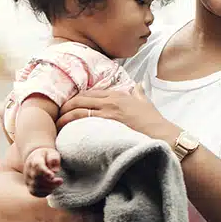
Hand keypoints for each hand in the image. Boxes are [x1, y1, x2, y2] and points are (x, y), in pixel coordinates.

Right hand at [23, 146, 62, 197]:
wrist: (35, 159)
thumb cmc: (47, 156)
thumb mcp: (52, 153)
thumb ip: (54, 159)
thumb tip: (55, 171)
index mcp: (34, 159)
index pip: (37, 166)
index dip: (44, 172)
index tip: (53, 175)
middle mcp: (28, 170)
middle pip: (37, 178)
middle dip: (50, 182)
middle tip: (61, 181)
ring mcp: (27, 179)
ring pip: (35, 187)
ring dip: (48, 188)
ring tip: (57, 184)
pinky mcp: (29, 186)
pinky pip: (35, 193)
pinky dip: (44, 193)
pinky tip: (51, 188)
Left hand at [59, 84, 179, 141]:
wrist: (164, 136)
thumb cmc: (155, 123)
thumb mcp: (146, 104)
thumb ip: (139, 94)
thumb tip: (139, 86)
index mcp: (118, 94)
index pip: (89, 93)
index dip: (75, 100)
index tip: (67, 109)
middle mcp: (111, 99)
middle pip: (79, 98)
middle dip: (65, 107)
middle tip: (56, 117)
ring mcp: (109, 110)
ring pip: (77, 108)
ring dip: (63, 116)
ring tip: (56, 125)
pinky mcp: (108, 121)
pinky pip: (82, 118)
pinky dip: (70, 123)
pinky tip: (63, 130)